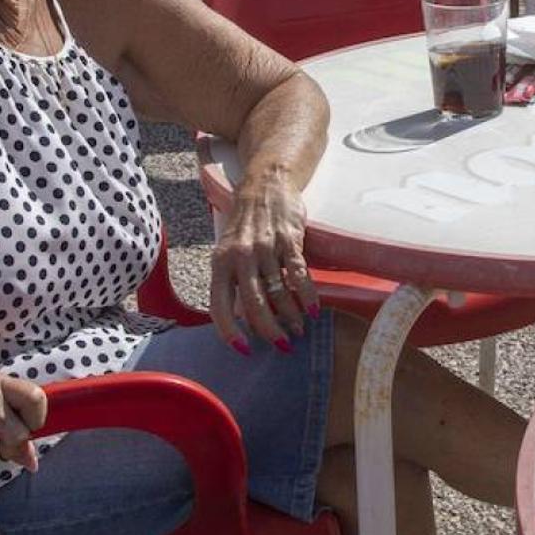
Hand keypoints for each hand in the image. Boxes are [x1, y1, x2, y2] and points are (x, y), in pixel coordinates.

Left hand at [209, 173, 319, 351]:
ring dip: (291, 316)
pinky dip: (308, 296)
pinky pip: (298, 274)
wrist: (265, 184)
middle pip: (254, 304)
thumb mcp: (228, 250)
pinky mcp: (289, 240)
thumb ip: (232, 280)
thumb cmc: (245, 223)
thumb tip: (243, 318)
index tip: (245, 349)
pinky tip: (314, 310)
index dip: (230, 331)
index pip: (220, 305)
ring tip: (298, 330)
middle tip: (282, 346)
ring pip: (279, 292)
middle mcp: (240, 257)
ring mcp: (265, 248)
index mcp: (220, 262)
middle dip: (269, 330)